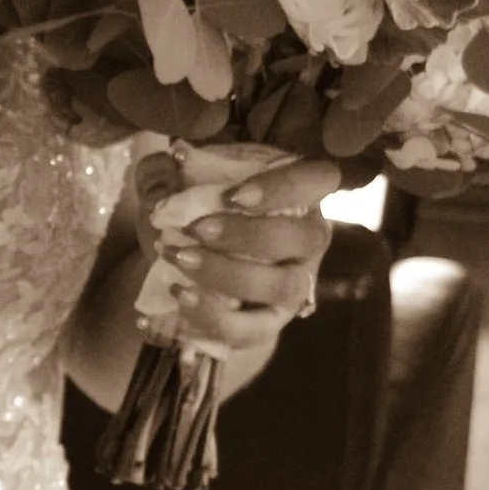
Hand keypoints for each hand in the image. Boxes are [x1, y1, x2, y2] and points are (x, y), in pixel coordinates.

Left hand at [133, 150, 336, 364]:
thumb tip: (175, 160)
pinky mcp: (270, 321)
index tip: (233, 195)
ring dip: (228, 275)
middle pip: (304, 238)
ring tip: (177, 257)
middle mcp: (308, 237)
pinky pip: (252, 329)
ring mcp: (294, 282)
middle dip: (248, 235)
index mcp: (300, 190)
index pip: (319, 179)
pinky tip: (178, 293)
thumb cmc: (193, 207)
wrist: (183, 258)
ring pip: (282, 286)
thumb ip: (169, 168)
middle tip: (196, 229)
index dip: (283, 187)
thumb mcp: (175, 180)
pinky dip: (212, 316)